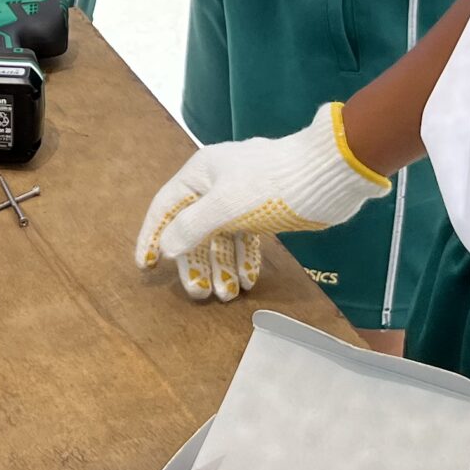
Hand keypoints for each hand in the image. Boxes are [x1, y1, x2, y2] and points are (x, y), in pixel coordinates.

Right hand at [133, 104, 386, 301]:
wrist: (323, 175)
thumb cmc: (267, 186)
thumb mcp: (224, 206)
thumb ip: (191, 227)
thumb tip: (167, 248)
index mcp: (199, 174)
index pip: (165, 208)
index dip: (153, 236)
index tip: (146, 266)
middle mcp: (216, 184)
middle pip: (193, 228)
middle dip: (195, 262)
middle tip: (198, 293)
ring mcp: (240, 199)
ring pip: (220, 238)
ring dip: (221, 266)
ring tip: (226, 295)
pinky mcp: (263, 211)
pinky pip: (244, 239)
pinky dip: (243, 259)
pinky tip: (247, 282)